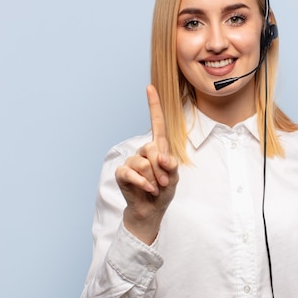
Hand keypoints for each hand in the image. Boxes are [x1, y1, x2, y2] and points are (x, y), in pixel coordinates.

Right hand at [115, 85, 178, 243]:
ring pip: (143, 163)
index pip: (157, 123)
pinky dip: (143, 183)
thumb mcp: (174, 177)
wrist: (151, 210)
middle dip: (161, 168)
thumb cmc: (164, 190)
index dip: (153, 105)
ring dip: (154, 178)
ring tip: (156, 187)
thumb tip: (161, 158)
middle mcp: (144, 151)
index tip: (150, 87)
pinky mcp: (123, 173)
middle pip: (152, 148)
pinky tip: (148, 190)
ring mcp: (132, 161)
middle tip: (165, 182)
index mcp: (158, 148)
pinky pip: (132, 173)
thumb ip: (171, 165)